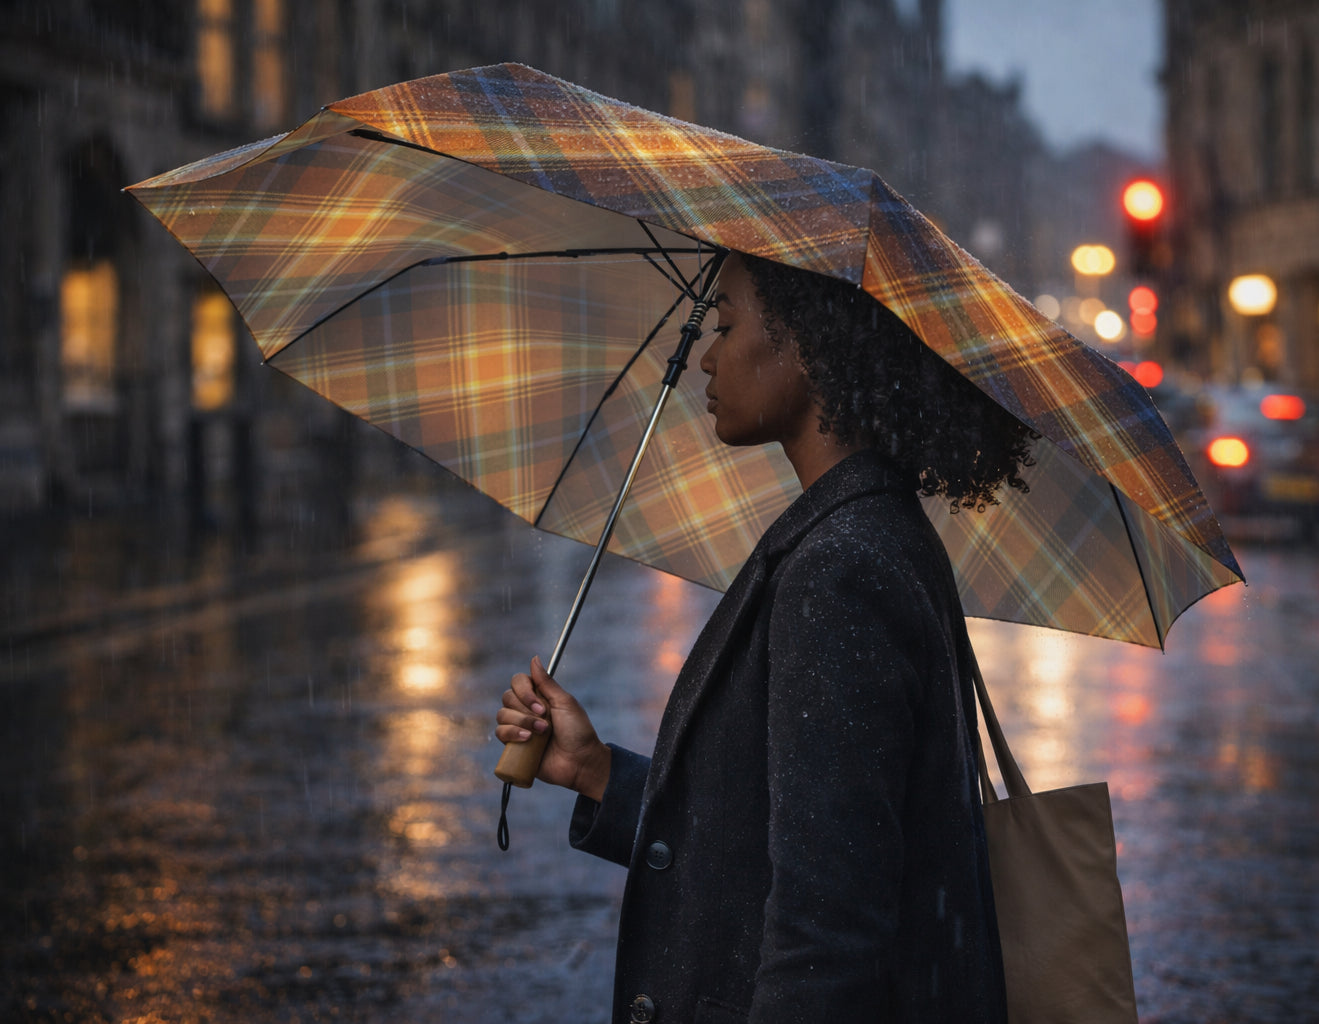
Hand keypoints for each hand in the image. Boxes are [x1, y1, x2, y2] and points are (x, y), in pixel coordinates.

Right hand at [495, 657, 610, 800]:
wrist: (580, 761)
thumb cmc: (577, 731)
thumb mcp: (565, 702)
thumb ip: (547, 682)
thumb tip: (534, 658)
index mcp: (539, 696)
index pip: (518, 682)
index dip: (525, 691)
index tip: (541, 705)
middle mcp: (526, 709)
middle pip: (507, 697)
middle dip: (525, 710)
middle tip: (545, 721)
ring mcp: (519, 727)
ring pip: (502, 714)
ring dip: (521, 722)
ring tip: (541, 734)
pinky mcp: (514, 745)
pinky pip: (500, 732)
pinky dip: (511, 733)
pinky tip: (527, 740)